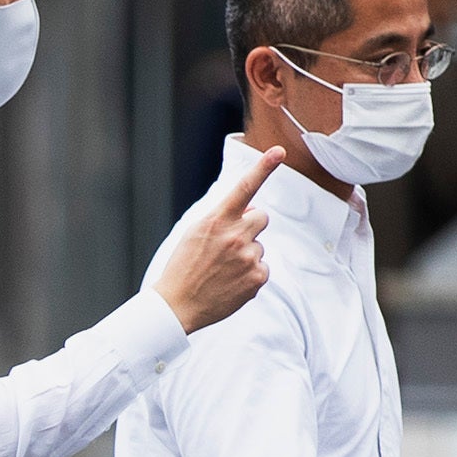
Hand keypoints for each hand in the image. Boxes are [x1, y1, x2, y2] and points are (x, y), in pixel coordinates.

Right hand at [148, 147, 280, 333]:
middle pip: (261, 217)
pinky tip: (231, 283)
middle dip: (250, 227)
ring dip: (246, 253)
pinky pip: (262, 267)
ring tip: (223, 270)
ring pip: (259, 245)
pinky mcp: (257, 278)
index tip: (279, 151)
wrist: (178, 305)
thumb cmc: (184, 266)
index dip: (264, 167)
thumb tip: (252, 209)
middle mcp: (236, 235)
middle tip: (229, 245)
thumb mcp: (196, 233)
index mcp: (217, 220)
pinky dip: (250, 274)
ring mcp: (248, 257)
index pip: (245, 188)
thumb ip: (224, 218)